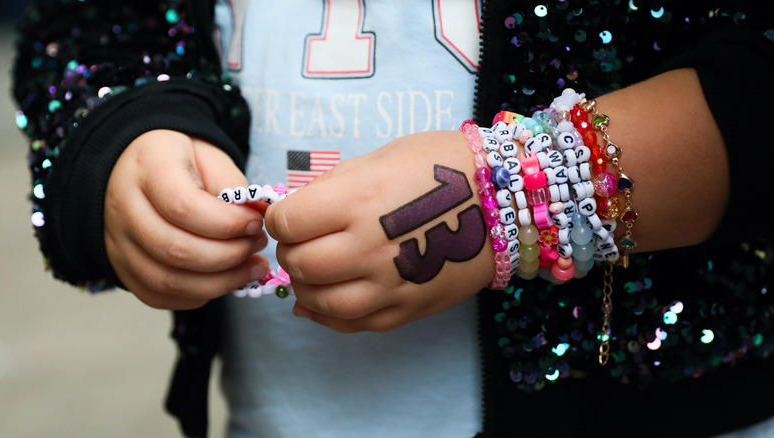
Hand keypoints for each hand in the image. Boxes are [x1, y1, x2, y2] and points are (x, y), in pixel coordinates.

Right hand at [105, 130, 269, 309]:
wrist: (136, 168)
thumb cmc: (178, 161)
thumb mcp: (209, 156)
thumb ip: (232, 185)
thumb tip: (259, 216)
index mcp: (148, 169)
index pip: (183, 207)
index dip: (227, 224)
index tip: (256, 223)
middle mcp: (124, 208)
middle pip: (176, 249)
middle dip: (229, 255)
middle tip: (258, 246)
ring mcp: (118, 242)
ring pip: (167, 280)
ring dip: (219, 282)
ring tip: (252, 268)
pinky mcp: (122, 266)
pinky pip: (157, 295)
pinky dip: (195, 295)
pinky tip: (223, 281)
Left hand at [266, 131, 494, 331]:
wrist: (506, 199)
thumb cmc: (443, 166)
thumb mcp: (381, 158)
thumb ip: (334, 187)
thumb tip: (298, 212)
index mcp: (356, 200)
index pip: (287, 224)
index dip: (280, 219)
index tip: (290, 216)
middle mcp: (368, 246)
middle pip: (299, 264)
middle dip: (291, 251)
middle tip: (303, 242)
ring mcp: (388, 284)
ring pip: (318, 301)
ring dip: (305, 286)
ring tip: (315, 270)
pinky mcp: (406, 309)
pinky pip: (351, 324)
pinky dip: (327, 315)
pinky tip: (324, 301)